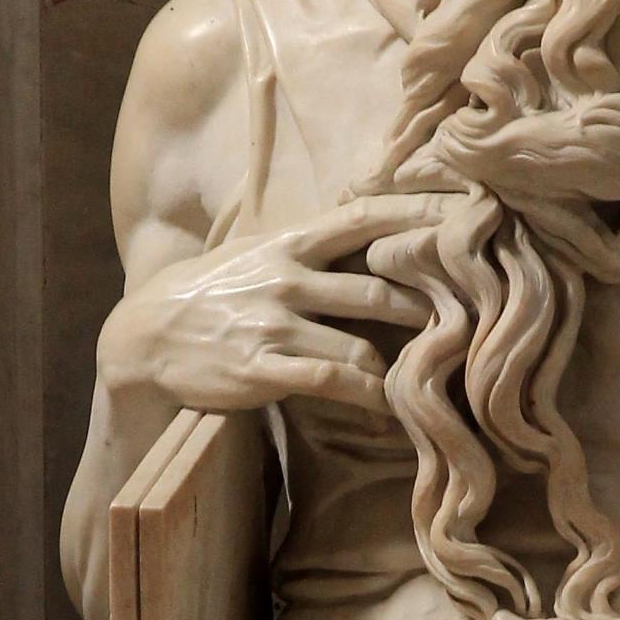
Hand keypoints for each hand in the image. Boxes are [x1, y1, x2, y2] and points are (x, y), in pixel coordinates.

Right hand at [98, 194, 454, 413]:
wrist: (145, 334)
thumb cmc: (215, 291)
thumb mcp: (260, 252)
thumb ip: (315, 246)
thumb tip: (379, 227)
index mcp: (291, 243)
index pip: (364, 217)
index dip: (418, 213)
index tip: (467, 211)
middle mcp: (288, 278)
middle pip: (379, 290)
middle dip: (430, 308)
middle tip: (475, 320)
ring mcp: (275, 325)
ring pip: (361, 345)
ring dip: (403, 364)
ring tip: (437, 377)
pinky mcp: (262, 370)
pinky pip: (332, 384)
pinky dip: (369, 398)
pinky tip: (392, 409)